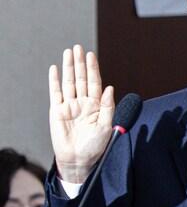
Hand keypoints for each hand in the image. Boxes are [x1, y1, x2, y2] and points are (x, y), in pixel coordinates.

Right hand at [48, 44, 115, 184]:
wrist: (79, 159)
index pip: (95, 83)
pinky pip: (55, 92)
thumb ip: (108, 107)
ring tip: (69, 52)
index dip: (93, 69)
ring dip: (68, 67)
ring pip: (68, 82)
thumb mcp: (107, 126)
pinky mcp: (57, 110)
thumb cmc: (95, 146)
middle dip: (80, 63)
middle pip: (81, 78)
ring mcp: (70, 105)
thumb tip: (110, 88)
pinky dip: (55, 80)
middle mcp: (83, 103)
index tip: (92, 55)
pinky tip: (55, 68)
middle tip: (79, 48)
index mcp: (97, 105)